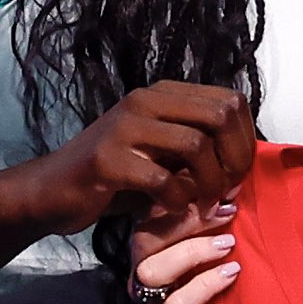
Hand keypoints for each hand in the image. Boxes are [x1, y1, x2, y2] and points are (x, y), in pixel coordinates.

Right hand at [5, 83, 254, 239]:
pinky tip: (173, 209)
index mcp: (164, 94)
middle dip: (235, 159)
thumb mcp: (164, 155)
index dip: (246, 139)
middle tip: (229, 191)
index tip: (240, 173)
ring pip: (195, 144)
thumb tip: (249, 159)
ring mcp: (124, 127)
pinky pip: (162, 178)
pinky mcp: (106, 159)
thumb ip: (201, 148)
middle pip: (220, 115)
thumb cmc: (117, 177)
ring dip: (210, 183)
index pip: (231, 101)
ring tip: (205, 204)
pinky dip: (177, 200)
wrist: (52, 191)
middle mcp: (145, 101)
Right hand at [129, 195, 242, 303]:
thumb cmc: (227, 285)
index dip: (183, 200)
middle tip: (227, 214)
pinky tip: (229, 274)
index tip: (224, 193)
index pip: (150, 216)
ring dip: (190, 253)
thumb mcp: (221, 248)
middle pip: (142, 241)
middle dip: (186, 223)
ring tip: (228, 246)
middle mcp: (143, 277)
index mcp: (152, 251)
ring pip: (150, 273)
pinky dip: (203, 286)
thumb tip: (234, 183)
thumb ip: (220, 219)